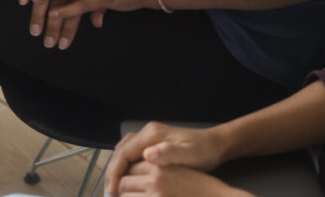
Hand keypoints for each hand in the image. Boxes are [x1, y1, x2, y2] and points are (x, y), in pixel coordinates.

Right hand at [107, 123, 226, 195]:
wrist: (214, 145)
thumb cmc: (203, 151)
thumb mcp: (188, 155)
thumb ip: (168, 153)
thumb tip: (147, 154)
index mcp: (152, 134)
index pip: (124, 153)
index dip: (115, 172)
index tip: (113, 190)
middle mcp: (148, 133)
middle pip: (120, 151)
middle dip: (112, 172)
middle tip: (110, 193)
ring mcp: (149, 137)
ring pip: (123, 151)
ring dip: (116, 169)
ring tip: (114, 188)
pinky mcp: (152, 143)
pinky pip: (131, 153)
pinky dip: (124, 166)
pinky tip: (126, 179)